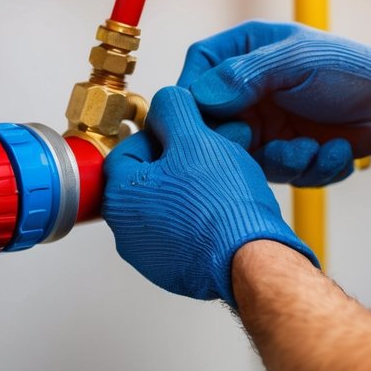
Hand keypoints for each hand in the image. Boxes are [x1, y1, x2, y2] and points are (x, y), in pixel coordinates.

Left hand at [103, 86, 317, 305]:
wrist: (251, 258)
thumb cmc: (222, 205)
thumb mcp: (196, 138)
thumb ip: (173, 110)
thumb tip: (166, 101)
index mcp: (120, 196)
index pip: (130, 148)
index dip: (164, 135)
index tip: (189, 136)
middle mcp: (126, 230)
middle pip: (148, 178)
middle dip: (179, 162)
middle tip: (210, 156)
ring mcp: (149, 254)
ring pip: (166, 205)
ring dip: (189, 190)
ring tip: (220, 184)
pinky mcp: (173, 270)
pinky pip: (181, 233)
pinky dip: (197, 219)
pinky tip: (221, 211)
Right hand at [177, 21, 370, 185]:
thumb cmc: (349, 69)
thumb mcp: (296, 61)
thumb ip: (247, 74)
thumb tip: (202, 95)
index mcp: (243, 53)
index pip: (198, 73)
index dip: (196, 98)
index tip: (213, 119)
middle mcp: (246, 92)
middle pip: (213, 124)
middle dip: (242, 143)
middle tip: (260, 143)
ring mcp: (263, 125)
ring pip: (244, 158)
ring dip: (284, 161)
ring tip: (314, 149)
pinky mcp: (283, 154)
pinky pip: (279, 174)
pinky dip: (309, 169)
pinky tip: (335, 152)